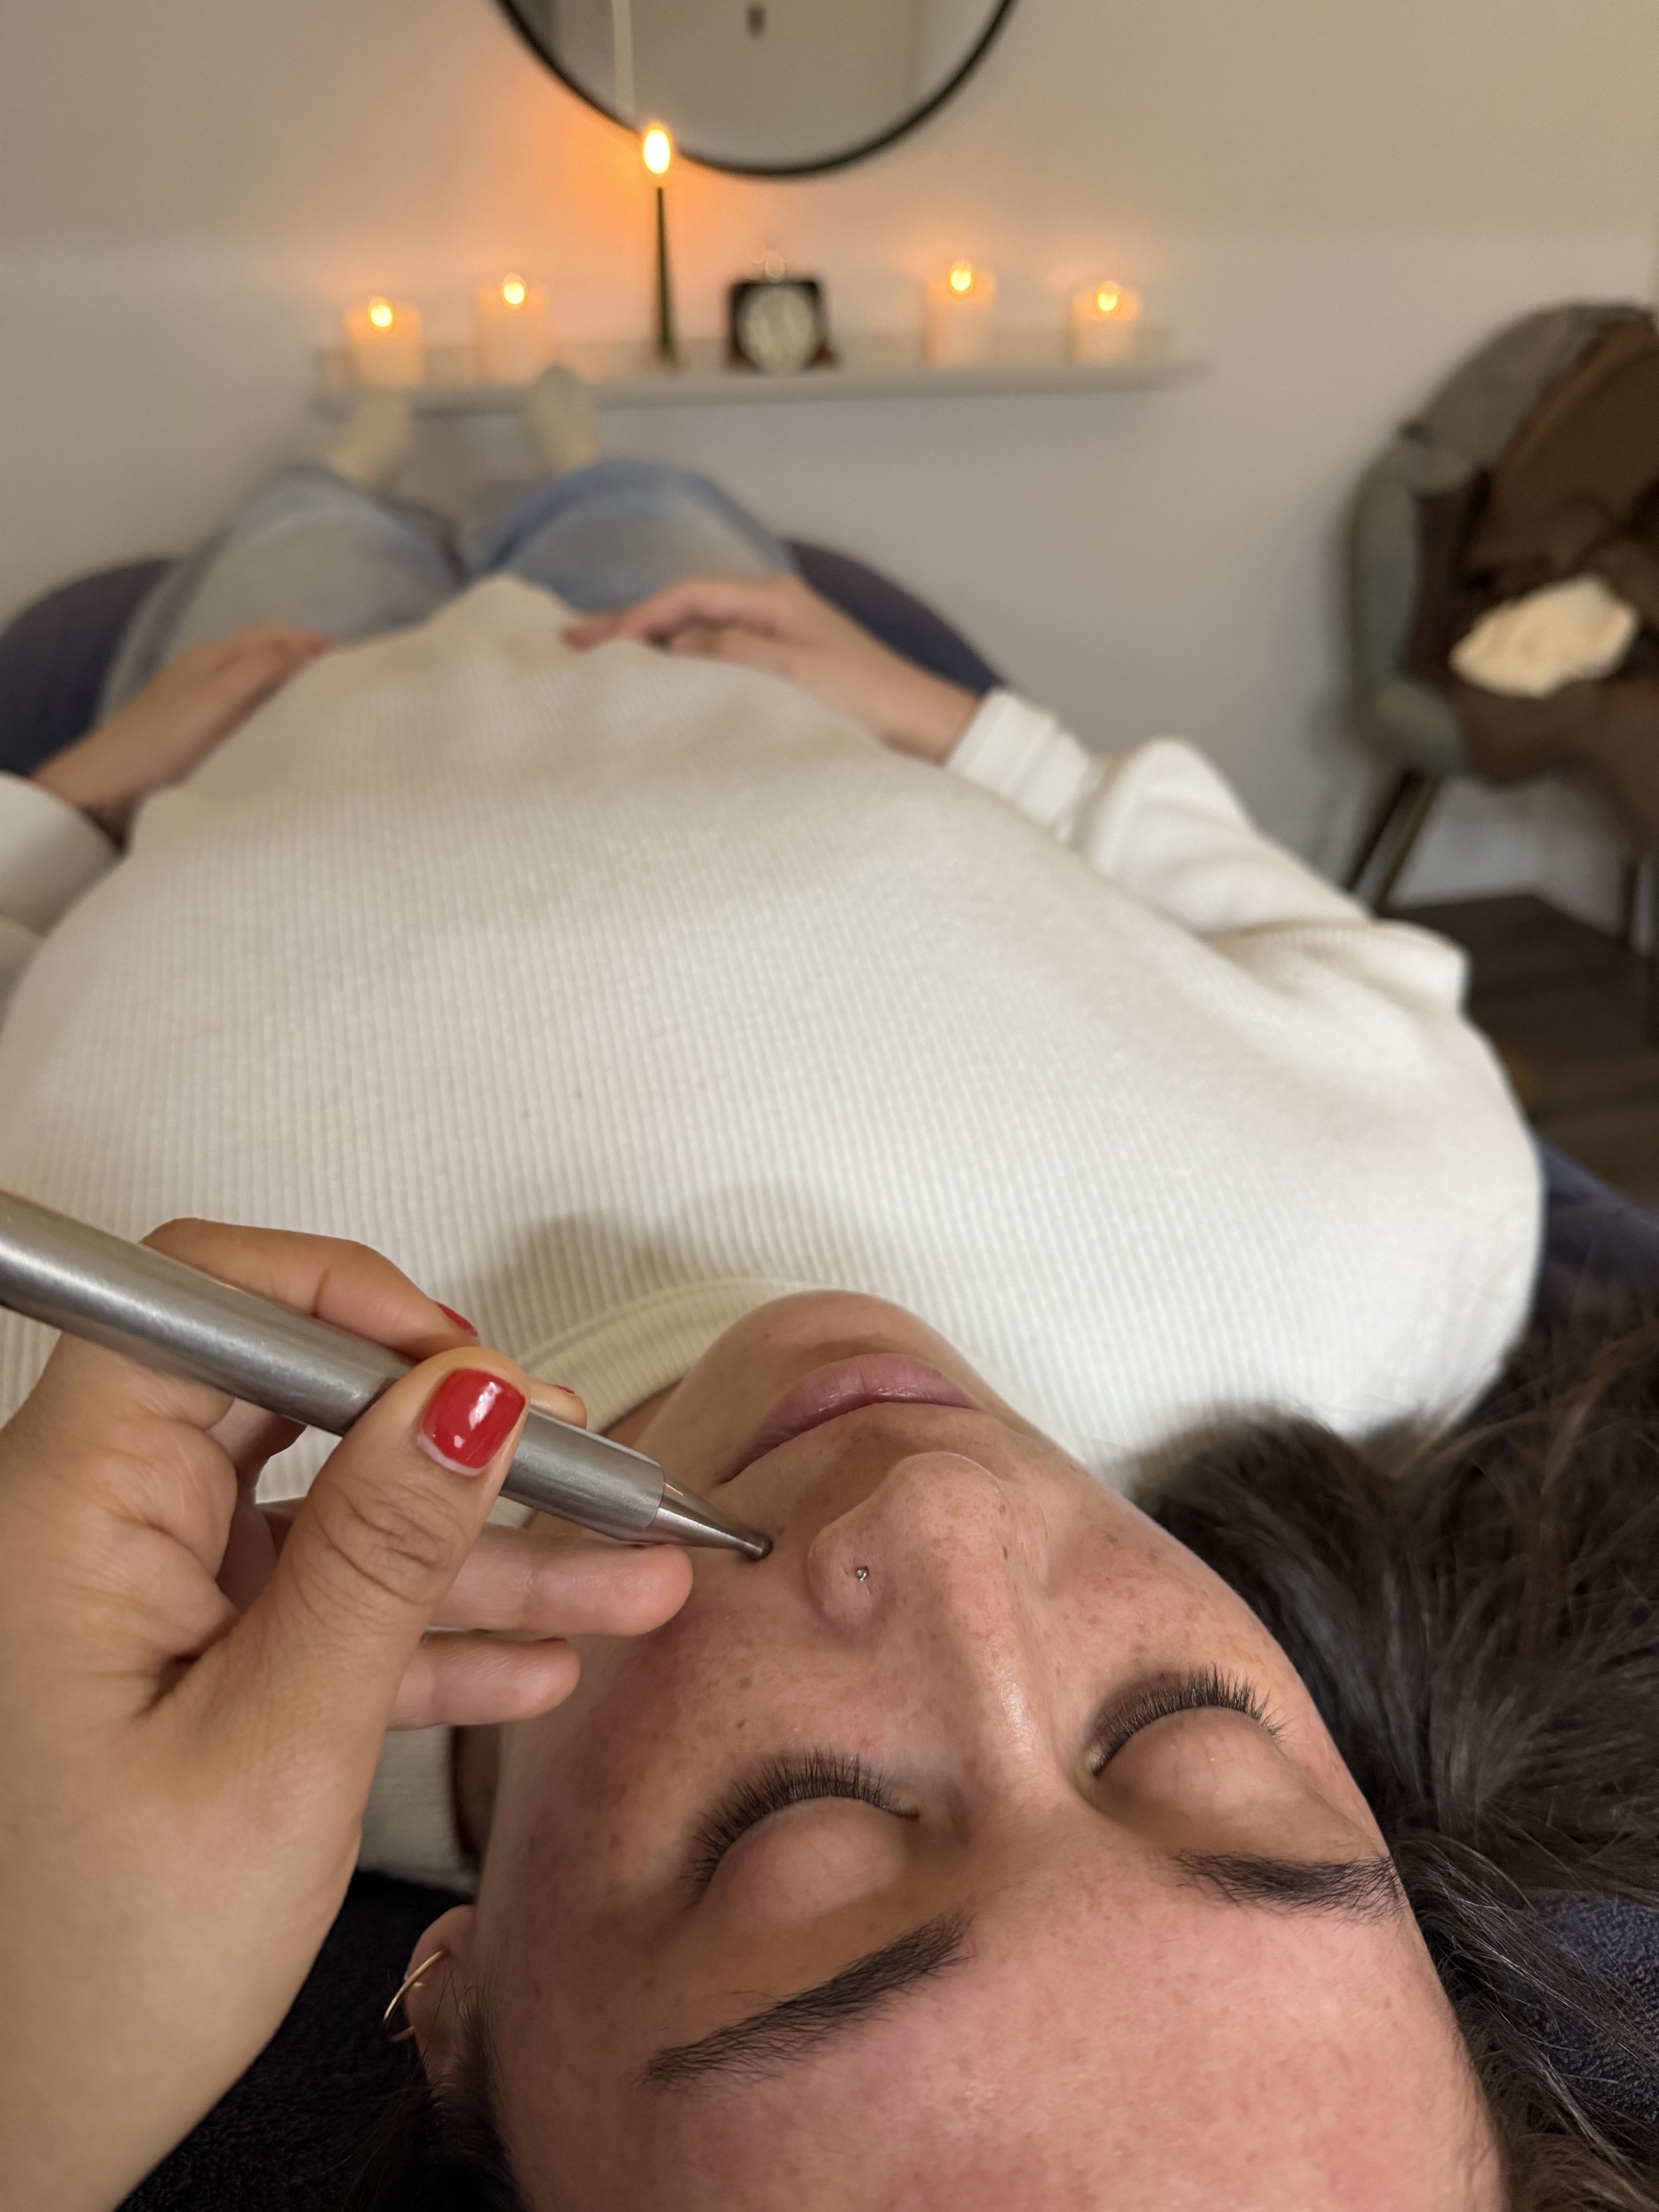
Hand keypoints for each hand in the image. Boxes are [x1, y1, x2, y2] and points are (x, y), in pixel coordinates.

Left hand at [0, 1218, 690, 2211]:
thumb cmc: (78, 1983)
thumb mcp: (273, 1751)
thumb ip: (379, 1554)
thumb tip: (467, 1394)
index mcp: (70, 1512)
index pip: (206, 1305)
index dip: (351, 1305)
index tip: (477, 1372)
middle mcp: (93, 1530)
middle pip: (299, 1408)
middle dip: (457, 1438)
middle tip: (584, 1472)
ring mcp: (143, 1602)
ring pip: (335, 1519)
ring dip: (484, 1551)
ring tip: (628, 1576)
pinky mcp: (184, 1669)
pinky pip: (321, 1610)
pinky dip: (427, 1634)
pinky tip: (534, 1660)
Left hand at [32, 623, 331, 838]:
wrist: (101, 793)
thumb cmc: (158, 745)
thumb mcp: (215, 701)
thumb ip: (260, 669)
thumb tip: (308, 649)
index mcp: (212, 659)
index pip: (275, 635)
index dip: (316, 642)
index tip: (358, 664)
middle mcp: (207, 675)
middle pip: (269, 655)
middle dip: (311, 663)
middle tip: (351, 689)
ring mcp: (201, 707)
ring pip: (259, 685)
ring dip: (295, 690)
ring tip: (330, 713)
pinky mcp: (197, 738)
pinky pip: (247, 715)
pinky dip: (276, 716)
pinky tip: (287, 741)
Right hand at [564, 573, 979, 761]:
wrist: (925, 732)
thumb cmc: (870, 698)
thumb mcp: (796, 675)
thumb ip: (732, 656)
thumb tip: (674, 649)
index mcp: (772, 600)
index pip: (686, 598)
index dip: (636, 619)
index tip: (593, 645)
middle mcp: (770, 612)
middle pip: (684, 612)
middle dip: (628, 628)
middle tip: (571, 646)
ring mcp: (775, 641)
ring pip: (695, 638)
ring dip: (649, 650)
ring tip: (598, 665)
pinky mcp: (781, 672)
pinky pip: (715, 663)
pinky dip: (679, 670)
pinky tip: (656, 687)